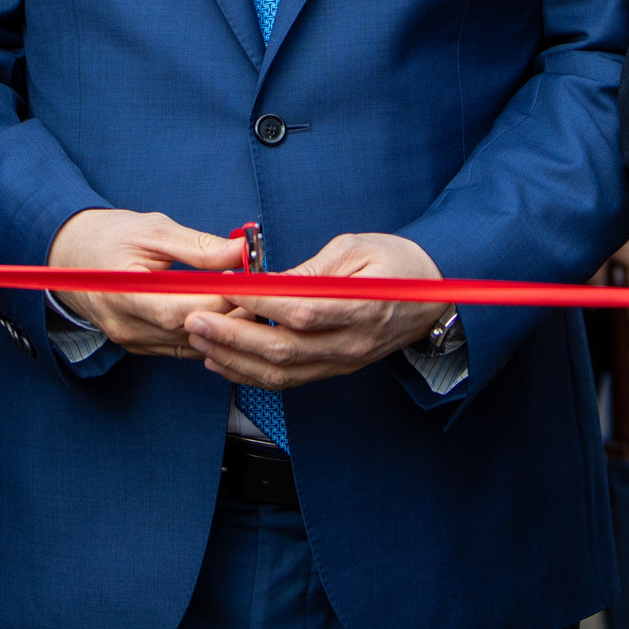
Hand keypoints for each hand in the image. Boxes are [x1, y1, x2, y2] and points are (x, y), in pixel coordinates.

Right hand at [46, 208, 243, 354]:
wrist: (70, 255)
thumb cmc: (109, 237)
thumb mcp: (153, 230)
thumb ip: (198, 246)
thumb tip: (241, 250)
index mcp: (123, 293)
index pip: (181, 309)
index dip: (220, 300)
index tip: (250, 283)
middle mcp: (126, 327)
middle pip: (190, 331)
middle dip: (229, 314)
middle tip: (259, 292)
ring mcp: (132, 341)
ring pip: (191, 345)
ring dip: (222, 327)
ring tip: (247, 301)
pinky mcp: (140, 346)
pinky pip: (183, 347)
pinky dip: (207, 333)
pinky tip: (225, 315)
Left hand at [186, 232, 445, 390]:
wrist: (434, 297)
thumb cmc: (397, 264)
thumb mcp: (357, 248)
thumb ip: (313, 268)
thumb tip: (267, 280)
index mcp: (361, 308)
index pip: (302, 311)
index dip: (259, 304)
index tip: (224, 289)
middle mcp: (350, 344)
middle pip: (283, 350)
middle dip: (232, 337)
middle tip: (195, 320)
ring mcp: (341, 363)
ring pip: (280, 373)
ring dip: (233, 360)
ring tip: (198, 341)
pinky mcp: (333, 370)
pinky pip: (287, 380)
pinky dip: (250, 374)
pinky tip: (222, 361)